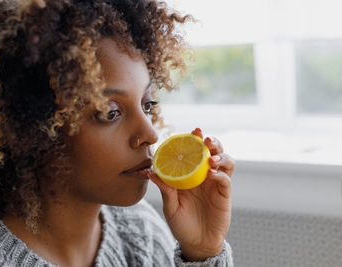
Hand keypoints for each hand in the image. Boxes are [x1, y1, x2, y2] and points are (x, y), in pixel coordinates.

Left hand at [148, 128, 233, 260]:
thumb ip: (164, 189)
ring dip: (220, 155)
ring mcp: (216, 183)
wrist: (196, 243)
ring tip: (211, 158)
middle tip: (205, 139)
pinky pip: (226, 180)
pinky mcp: (224, 194)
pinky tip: (213, 174)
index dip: (196, 140)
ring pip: (225, 161)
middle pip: (214, 151)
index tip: (193, 131)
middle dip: (212, 142)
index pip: (195, 152)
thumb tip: (150, 172)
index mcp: (191, 174)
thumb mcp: (170, 205)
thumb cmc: (181, 223)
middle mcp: (205, 175)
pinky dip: (221, 174)